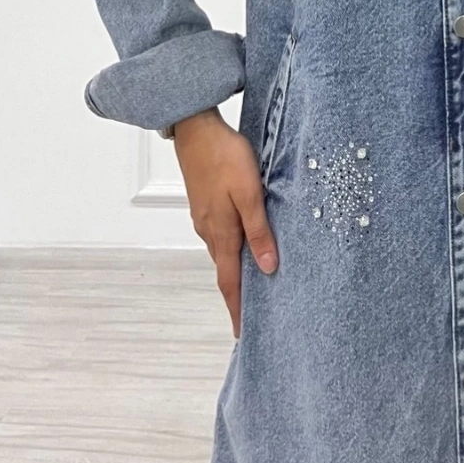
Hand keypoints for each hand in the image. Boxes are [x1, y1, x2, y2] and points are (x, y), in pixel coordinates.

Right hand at [173, 107, 278, 337]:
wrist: (196, 128)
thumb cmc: (225, 157)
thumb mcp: (249, 193)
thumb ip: (258, 230)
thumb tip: (268, 267)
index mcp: (220, 233)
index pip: (229, 282)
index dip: (237, 309)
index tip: (243, 334)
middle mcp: (209, 231)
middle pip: (225, 271)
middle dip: (238, 295)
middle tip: (254, 314)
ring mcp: (205, 217)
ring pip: (223, 252)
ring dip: (235, 271)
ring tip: (253, 284)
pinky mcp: (206, 204)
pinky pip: (220, 235)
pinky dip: (232, 248)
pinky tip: (243, 244)